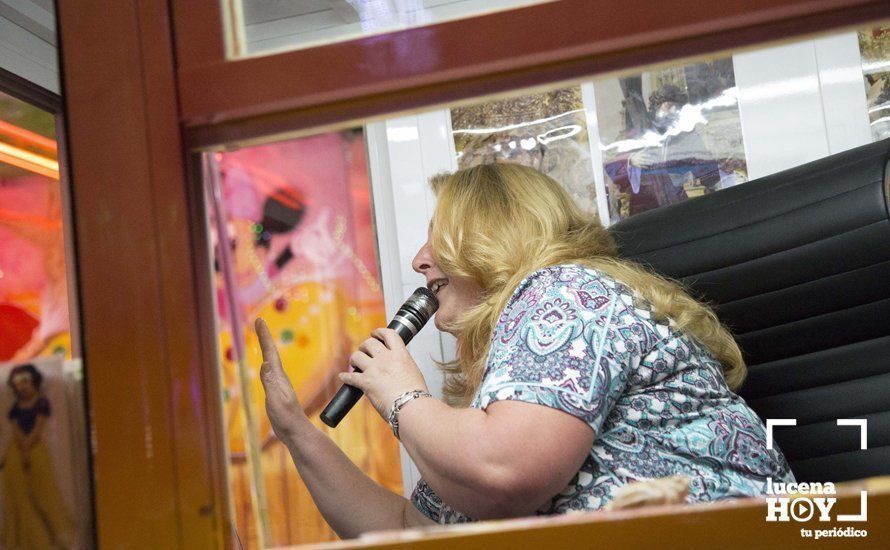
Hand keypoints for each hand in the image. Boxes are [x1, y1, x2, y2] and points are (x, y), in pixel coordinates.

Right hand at [256, 318, 311, 443]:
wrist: (296, 432)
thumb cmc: (286, 418)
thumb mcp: (276, 399)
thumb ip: (270, 382)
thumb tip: (265, 362)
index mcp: (278, 377)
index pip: (270, 352)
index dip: (264, 336)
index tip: (260, 320)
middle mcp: (279, 377)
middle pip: (270, 352)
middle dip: (264, 337)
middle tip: (259, 322)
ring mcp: (279, 384)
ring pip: (271, 360)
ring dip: (265, 347)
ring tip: (261, 337)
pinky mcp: (277, 392)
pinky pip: (270, 371)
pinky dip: (266, 362)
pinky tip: (266, 364)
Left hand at [339, 328, 427, 419]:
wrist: (411, 406)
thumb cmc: (415, 394)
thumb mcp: (414, 371)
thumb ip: (403, 364)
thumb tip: (398, 365)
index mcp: (400, 355)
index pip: (389, 334)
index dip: (379, 332)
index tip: (375, 334)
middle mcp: (386, 359)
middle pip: (369, 343)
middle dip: (364, 346)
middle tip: (364, 350)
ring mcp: (374, 370)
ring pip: (357, 356)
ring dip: (354, 358)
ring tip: (355, 363)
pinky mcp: (366, 382)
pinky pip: (350, 376)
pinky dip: (345, 377)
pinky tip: (343, 377)